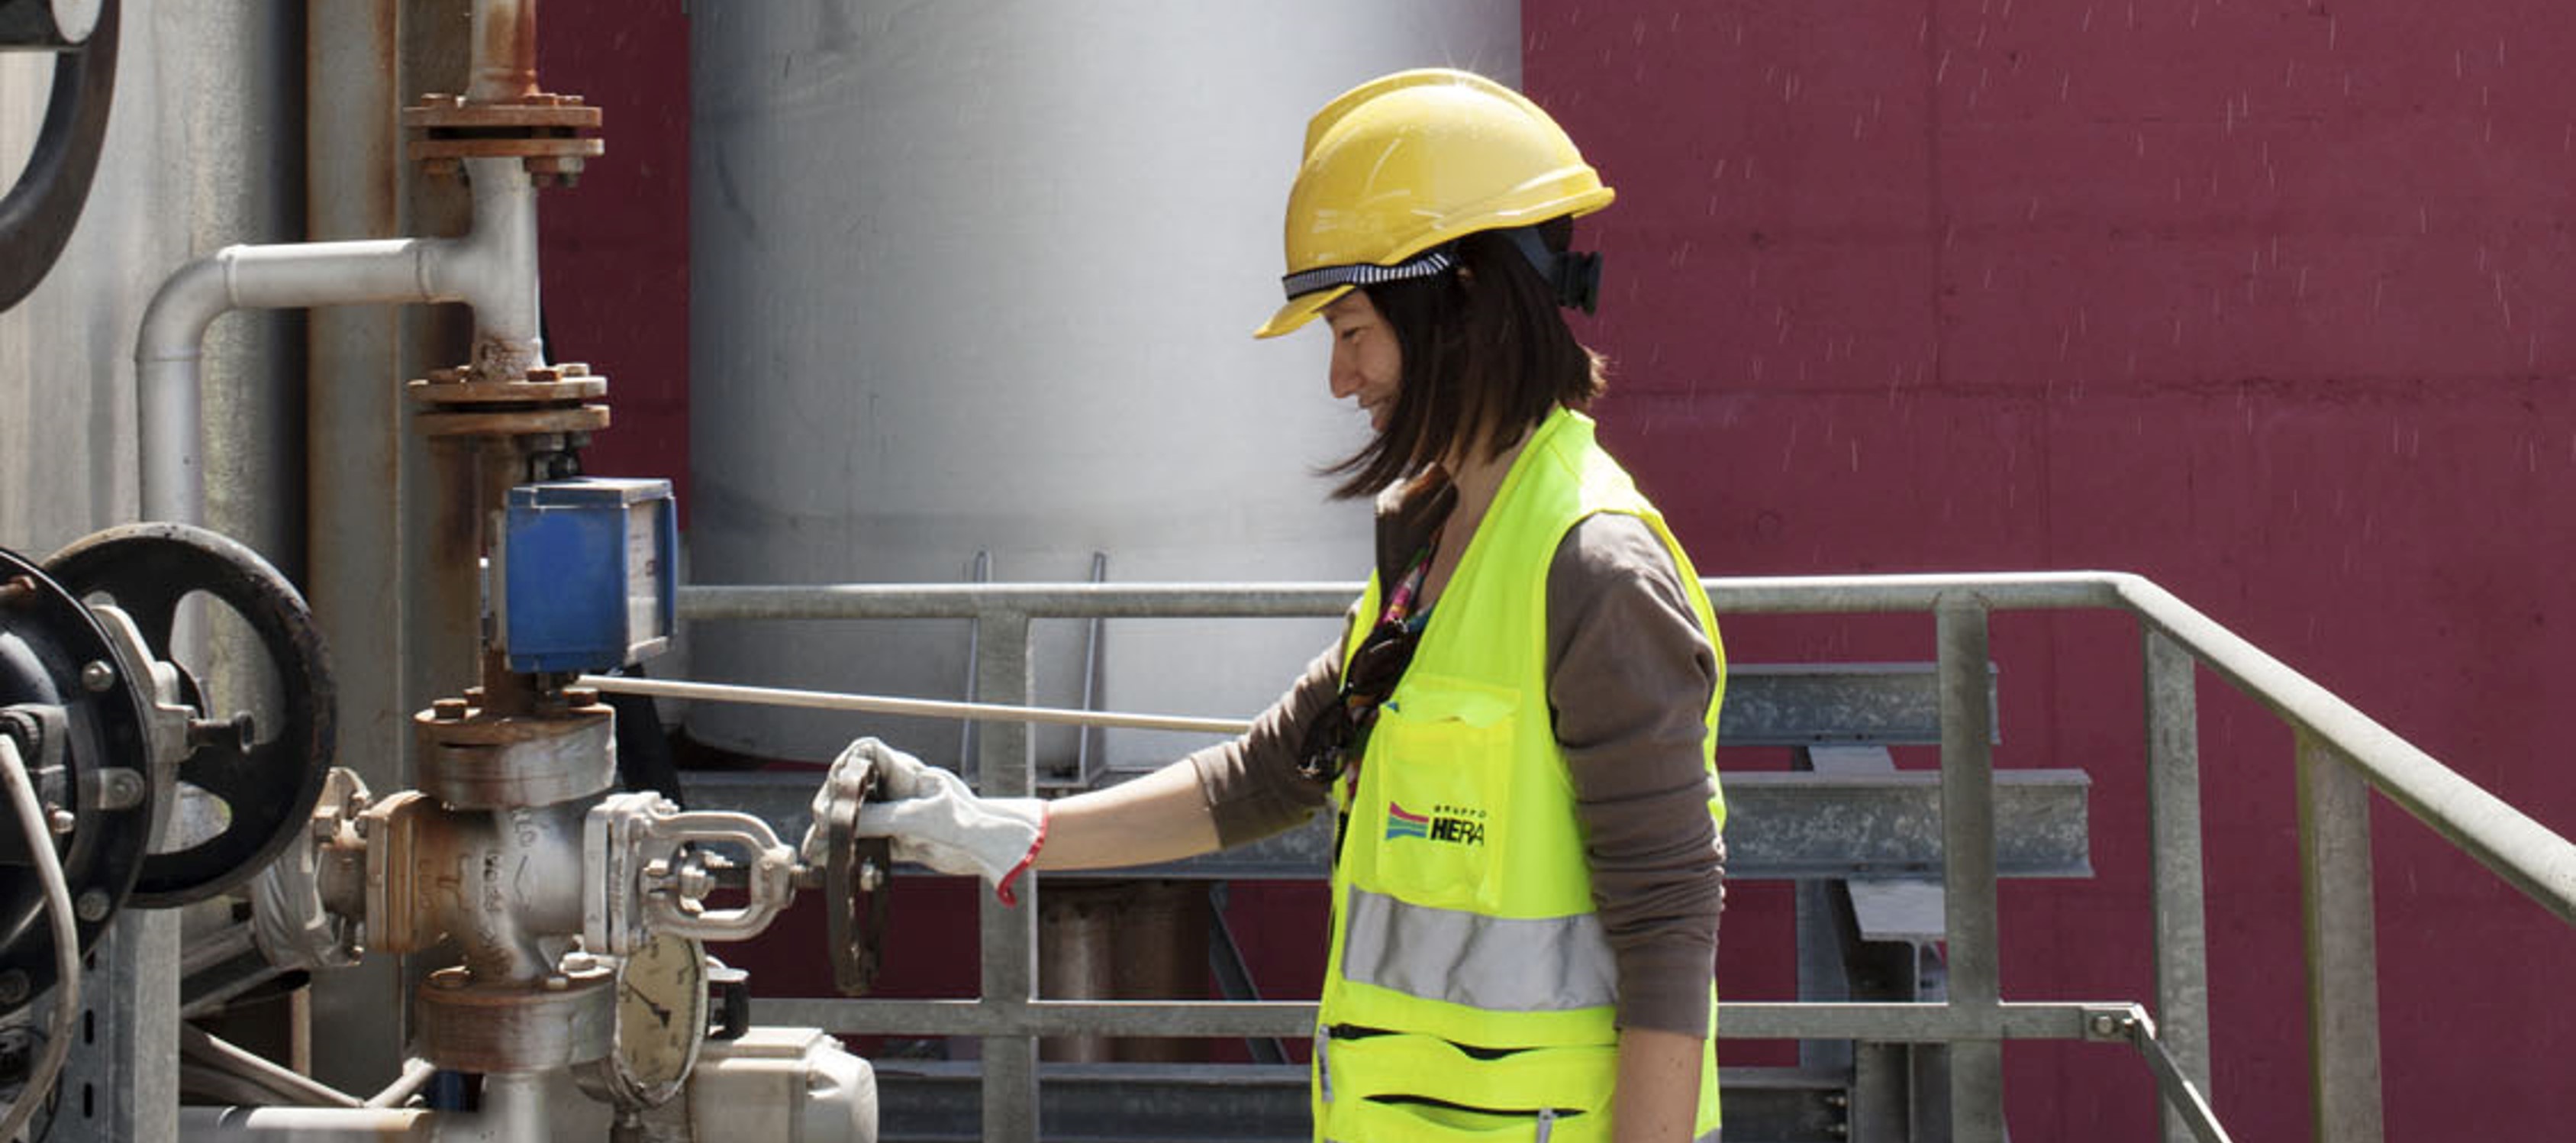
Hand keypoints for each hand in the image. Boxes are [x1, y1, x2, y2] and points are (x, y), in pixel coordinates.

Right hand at [804, 737, 1046, 904]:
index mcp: (909, 773)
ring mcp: (899, 816)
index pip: (867, 752)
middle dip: (832, 803)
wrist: (997, 851)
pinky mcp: (901, 842)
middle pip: (853, 787)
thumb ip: (883, 818)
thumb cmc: (972, 824)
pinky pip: (867, 844)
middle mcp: (900, 791)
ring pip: (856, 818)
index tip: (834, 786)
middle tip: (821, 824)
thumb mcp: (923, 819)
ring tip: (816, 850)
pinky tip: (836, 864)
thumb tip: (841, 824)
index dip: (846, 763)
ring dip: (835, 832)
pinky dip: (849, 855)